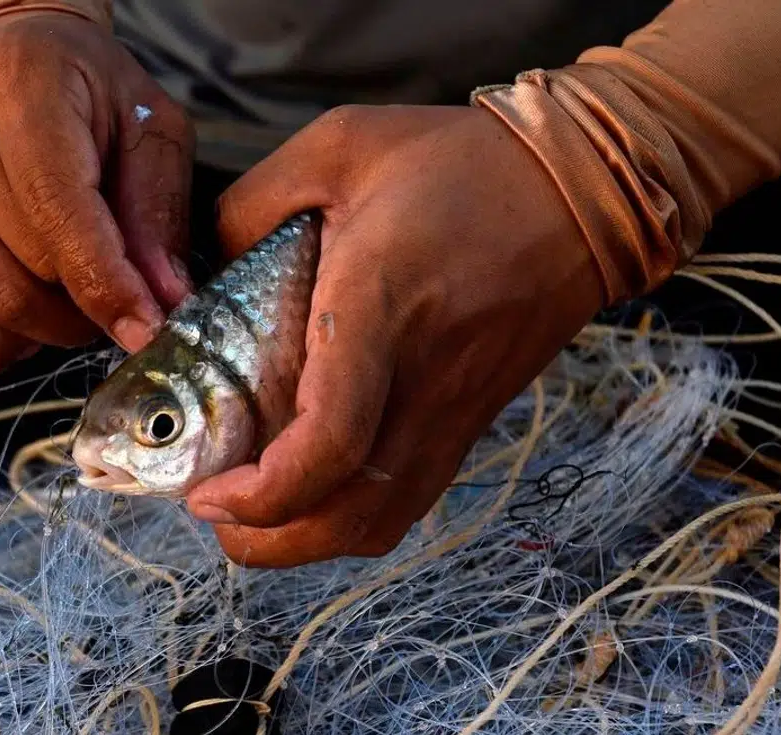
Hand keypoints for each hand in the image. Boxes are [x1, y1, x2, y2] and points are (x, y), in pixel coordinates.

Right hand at [0, 12, 194, 377]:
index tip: (147, 328)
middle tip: (124, 296)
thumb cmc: (89, 96)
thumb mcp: (148, 127)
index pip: (56, 208)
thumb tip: (163, 300)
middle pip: (28, 266)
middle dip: (90, 304)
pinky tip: (24, 328)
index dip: (105, 281)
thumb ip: (157, 211)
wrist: (9, 60)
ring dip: (53, 326)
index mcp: (14, 84)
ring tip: (82, 299)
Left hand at [185, 105, 604, 567]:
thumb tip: (200, 267)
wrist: (580, 189)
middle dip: (267, 541)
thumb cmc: (458, 163)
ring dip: (304, 540)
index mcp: (379, 307)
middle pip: (347, 515)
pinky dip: (347, 522)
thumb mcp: (337, 147)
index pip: (331, 439)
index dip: (263, 491)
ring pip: (377, 525)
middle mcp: (419, 380)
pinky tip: (310, 491)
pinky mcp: (468, 424)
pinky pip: (405, 504)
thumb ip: (251, 203)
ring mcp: (452, 412)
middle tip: (212, 510)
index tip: (208, 491)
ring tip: (251, 511)